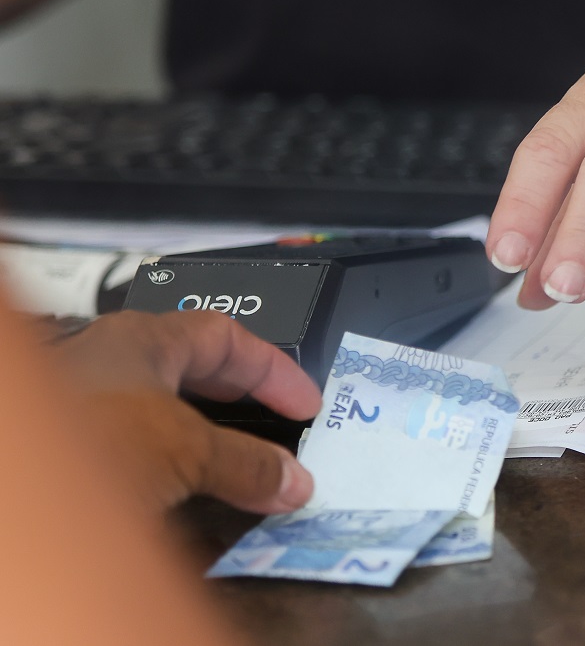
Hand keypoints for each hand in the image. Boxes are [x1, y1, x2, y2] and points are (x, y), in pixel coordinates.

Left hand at [50, 310, 321, 514]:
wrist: (19, 498)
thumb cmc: (83, 441)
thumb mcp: (187, 449)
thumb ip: (247, 462)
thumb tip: (290, 480)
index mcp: (143, 338)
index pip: (229, 337)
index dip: (276, 369)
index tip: (305, 403)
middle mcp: (114, 362)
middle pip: (198, 369)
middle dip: (244, 397)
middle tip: (281, 423)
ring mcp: (94, 403)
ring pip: (171, 407)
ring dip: (212, 432)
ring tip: (243, 459)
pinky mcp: (82, 447)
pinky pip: (148, 444)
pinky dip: (181, 462)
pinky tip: (193, 486)